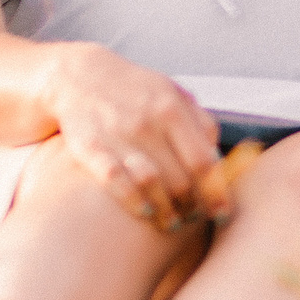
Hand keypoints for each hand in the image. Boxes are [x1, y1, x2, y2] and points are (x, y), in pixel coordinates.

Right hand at [34, 45, 221, 228]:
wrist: (77, 76)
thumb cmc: (135, 91)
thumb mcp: (172, 93)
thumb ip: (199, 120)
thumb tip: (219, 155)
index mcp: (172, 108)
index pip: (204, 161)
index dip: (216, 194)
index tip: (222, 216)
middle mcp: (148, 121)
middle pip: (179, 177)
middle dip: (191, 207)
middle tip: (193, 219)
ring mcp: (118, 134)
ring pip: (151, 182)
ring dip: (165, 210)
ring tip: (171, 223)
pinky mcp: (89, 147)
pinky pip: (115, 180)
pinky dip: (132, 200)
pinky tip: (144, 213)